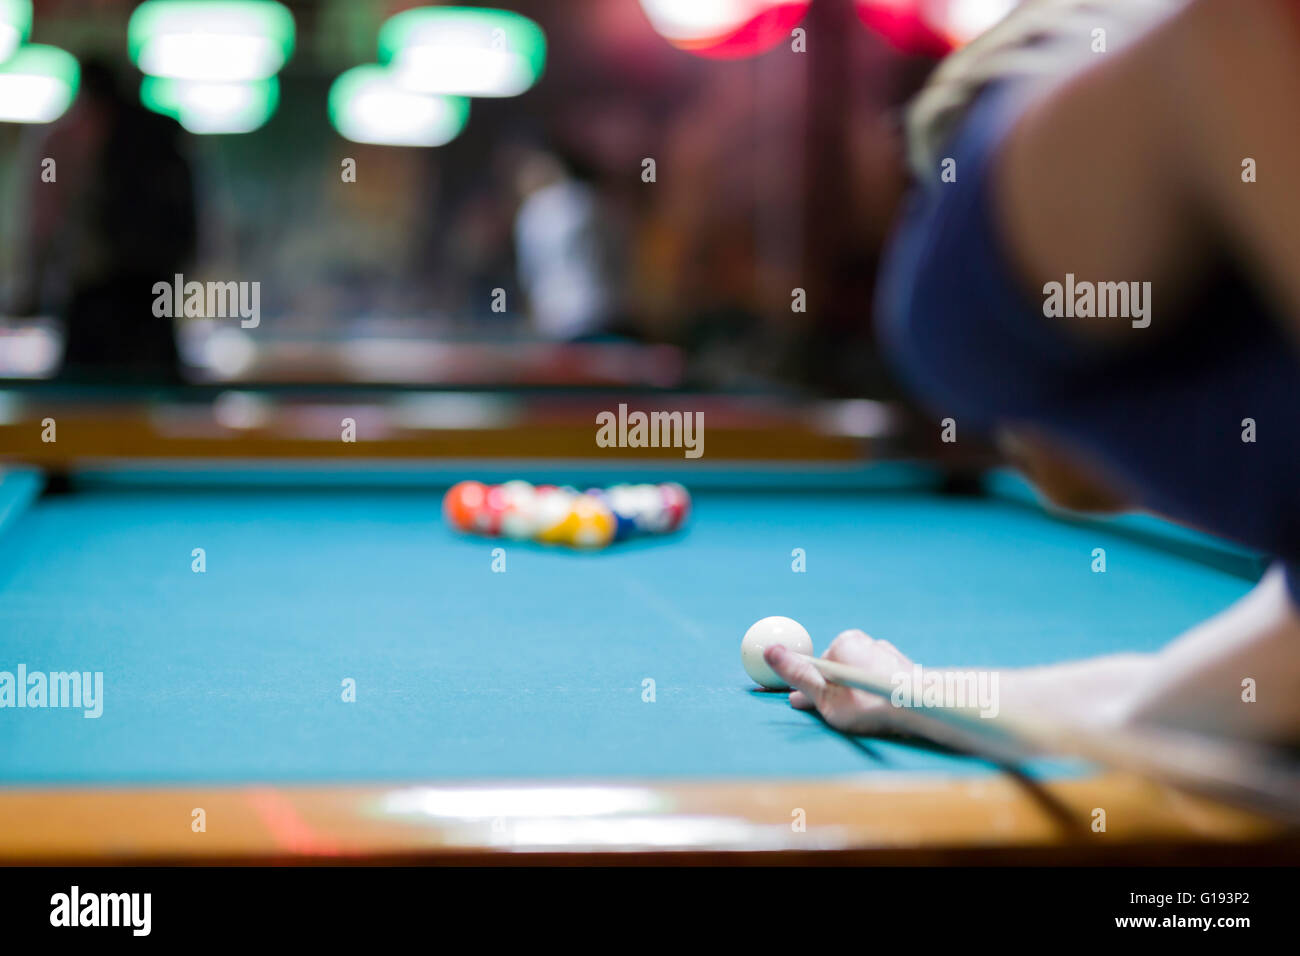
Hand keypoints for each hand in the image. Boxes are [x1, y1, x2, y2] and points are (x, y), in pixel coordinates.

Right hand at [764, 629, 916, 735]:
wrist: (923, 710)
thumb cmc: (871, 705)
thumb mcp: (825, 695)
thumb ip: (797, 674)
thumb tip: (770, 651)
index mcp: (844, 642)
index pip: (816, 665)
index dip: (808, 688)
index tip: (804, 704)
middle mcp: (866, 642)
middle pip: (837, 670)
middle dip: (831, 693)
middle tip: (833, 717)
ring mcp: (886, 654)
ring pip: (857, 677)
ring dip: (853, 696)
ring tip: (862, 718)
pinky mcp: (901, 668)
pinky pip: (876, 681)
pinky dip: (873, 695)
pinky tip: (880, 712)